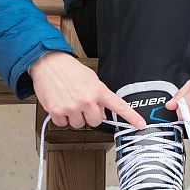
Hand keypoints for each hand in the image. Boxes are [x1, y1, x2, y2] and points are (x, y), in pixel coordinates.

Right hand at [29, 50, 145, 130]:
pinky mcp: (57, 111)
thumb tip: (102, 112)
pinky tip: (60, 104)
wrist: (49, 64)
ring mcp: (72, 107)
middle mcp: (87, 100)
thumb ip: (99, 95)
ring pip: (79, 125)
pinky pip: (63, 124)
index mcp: (99, 90)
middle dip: (90, 115)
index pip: (119, 106)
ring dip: (75, 117)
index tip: (141, 125)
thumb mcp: (91, 79)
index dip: (132, 118)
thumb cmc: (70, 70)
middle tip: (82, 104)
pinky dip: (61, 117)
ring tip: (70, 102)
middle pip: (95, 122)